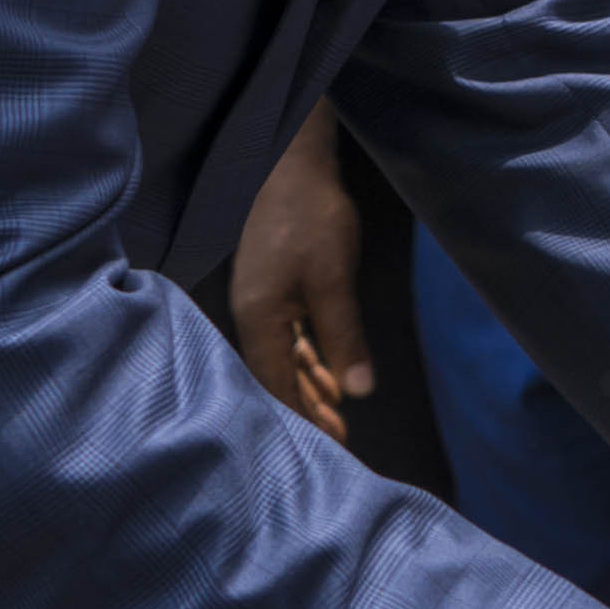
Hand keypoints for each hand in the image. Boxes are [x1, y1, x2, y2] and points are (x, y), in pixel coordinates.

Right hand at [230, 124, 370, 440]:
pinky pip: (286, 336)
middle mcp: (251, 315)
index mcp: (259, 319)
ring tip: (336, 414)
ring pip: (281, 358)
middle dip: (305, 409)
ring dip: (308, 385)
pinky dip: (306, 358)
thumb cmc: (310, 216)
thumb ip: (344, 336)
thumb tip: (358, 391)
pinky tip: (325, 371)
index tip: (327, 446)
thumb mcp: (333, 280)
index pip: (275, 386)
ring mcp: (259, 300)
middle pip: (274, 378)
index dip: (300, 419)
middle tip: (337, 438)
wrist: (290, 162)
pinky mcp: (271, 286)